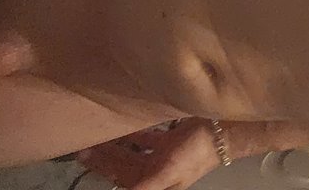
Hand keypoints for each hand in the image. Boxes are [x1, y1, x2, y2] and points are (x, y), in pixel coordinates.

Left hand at [79, 119, 220, 189]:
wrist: (224, 132)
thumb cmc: (197, 155)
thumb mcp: (166, 174)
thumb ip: (144, 188)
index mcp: (155, 182)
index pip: (122, 179)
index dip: (103, 169)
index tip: (84, 156)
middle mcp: (158, 170)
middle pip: (125, 165)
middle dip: (106, 157)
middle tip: (85, 145)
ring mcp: (165, 154)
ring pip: (134, 151)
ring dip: (118, 145)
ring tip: (101, 134)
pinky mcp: (173, 138)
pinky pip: (149, 137)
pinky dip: (137, 133)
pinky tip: (127, 124)